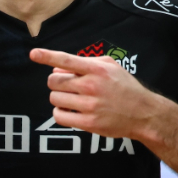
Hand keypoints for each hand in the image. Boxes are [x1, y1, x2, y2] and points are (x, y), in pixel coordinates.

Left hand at [30, 48, 161, 142]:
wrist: (144, 113)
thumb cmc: (125, 88)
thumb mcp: (110, 67)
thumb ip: (85, 63)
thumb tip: (57, 68)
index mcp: (97, 69)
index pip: (66, 60)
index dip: (47, 56)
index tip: (33, 53)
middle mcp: (92, 86)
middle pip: (54, 81)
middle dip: (56, 83)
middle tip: (67, 86)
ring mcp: (90, 105)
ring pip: (55, 98)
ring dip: (59, 98)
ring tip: (73, 99)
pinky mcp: (89, 123)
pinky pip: (59, 116)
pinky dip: (60, 113)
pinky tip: (71, 111)